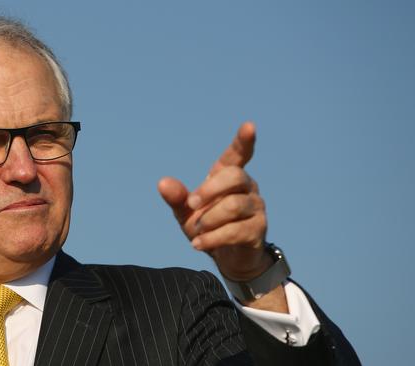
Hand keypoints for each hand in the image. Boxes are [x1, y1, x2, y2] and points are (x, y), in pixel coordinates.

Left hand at [157, 122, 270, 281]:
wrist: (226, 258)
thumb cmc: (207, 226)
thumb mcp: (186, 212)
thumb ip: (177, 197)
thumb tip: (163, 182)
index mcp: (228, 177)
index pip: (238, 154)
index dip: (243, 141)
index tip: (249, 126)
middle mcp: (247, 187)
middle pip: (235, 176)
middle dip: (209, 190)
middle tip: (192, 205)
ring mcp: (256, 208)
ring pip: (234, 205)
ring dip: (209, 219)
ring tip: (197, 231)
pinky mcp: (258, 230)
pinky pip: (235, 230)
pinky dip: (212, 238)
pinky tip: (197, 244)